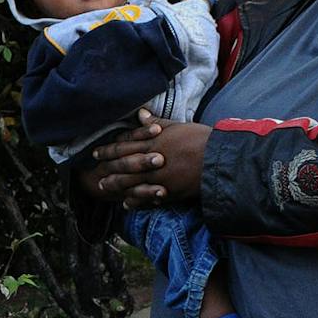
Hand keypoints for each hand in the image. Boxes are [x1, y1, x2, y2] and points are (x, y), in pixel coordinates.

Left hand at [80, 109, 209, 208]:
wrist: (220, 160)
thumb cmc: (202, 139)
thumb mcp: (179, 126)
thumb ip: (157, 122)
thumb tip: (140, 113)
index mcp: (156, 141)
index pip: (127, 144)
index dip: (111, 148)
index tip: (99, 151)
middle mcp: (154, 159)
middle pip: (125, 163)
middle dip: (109, 167)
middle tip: (96, 171)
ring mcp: (160, 177)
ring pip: (132, 182)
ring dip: (117, 185)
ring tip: (105, 187)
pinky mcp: (170, 191)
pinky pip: (147, 197)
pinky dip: (136, 201)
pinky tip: (127, 204)